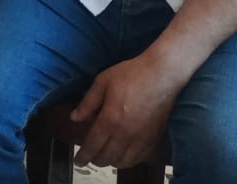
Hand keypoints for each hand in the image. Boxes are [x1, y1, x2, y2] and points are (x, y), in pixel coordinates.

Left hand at [70, 51, 187, 168]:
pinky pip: (139, 159)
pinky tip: (124, 154)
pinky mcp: (154, 139)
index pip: (93, 145)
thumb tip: (74, 118)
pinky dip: (128, 161)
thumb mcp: (102, 82)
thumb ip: (88, 102)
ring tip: (105, 155)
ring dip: (111, 161)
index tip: (77, 161)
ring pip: (123, 162)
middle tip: (90, 155)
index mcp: (110, 119)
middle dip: (95, 159)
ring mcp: (141, 139)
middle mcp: (125, 134)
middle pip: (107, 158)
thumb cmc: (131, 74)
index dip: (83, 156)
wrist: (162, 75)